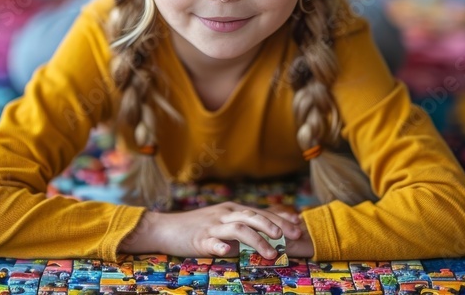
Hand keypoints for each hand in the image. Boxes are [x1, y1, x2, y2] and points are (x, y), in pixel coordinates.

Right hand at [120, 202, 303, 258]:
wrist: (166, 228)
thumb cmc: (197, 228)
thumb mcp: (222, 223)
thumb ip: (242, 227)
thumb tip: (268, 234)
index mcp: (232, 210)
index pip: (261, 211)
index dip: (280, 218)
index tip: (298, 225)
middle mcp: (224, 214)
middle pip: (253, 216)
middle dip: (275, 226)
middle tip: (292, 237)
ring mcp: (212, 225)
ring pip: (238, 229)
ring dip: (257, 240)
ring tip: (271, 253)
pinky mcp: (199, 238)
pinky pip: (212, 242)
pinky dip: (221, 247)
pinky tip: (229, 253)